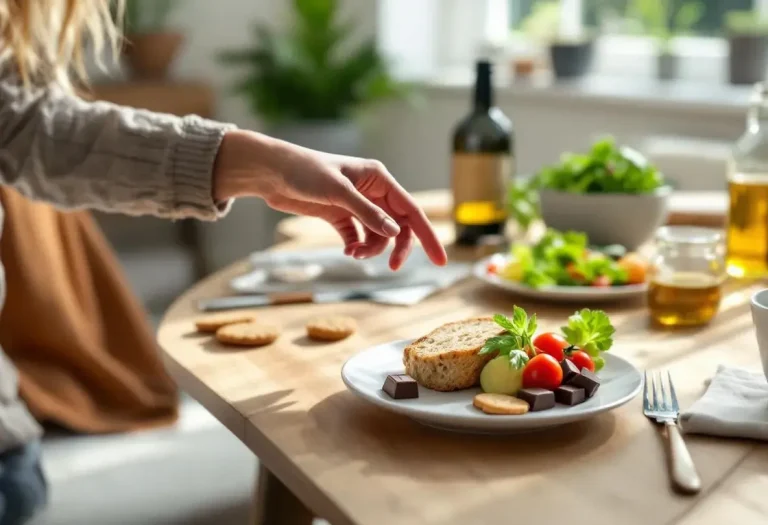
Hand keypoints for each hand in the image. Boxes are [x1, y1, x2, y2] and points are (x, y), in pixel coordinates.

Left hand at [213, 130, 446, 269]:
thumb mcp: (338, 192)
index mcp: (379, 179)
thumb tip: (395, 233)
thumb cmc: (305, 172)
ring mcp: (356, 205)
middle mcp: (372, 191)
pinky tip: (348, 252)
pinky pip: (359, 237)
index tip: (440, 260)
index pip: (411, 211)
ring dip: (372, 249)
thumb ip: (367, 213)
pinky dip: (357, 247)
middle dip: (397, 247)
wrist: (272, 172)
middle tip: (392, 267)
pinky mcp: (340, 216)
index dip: (428, 236)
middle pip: (398, 226)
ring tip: (354, 255)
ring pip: (378, 235)